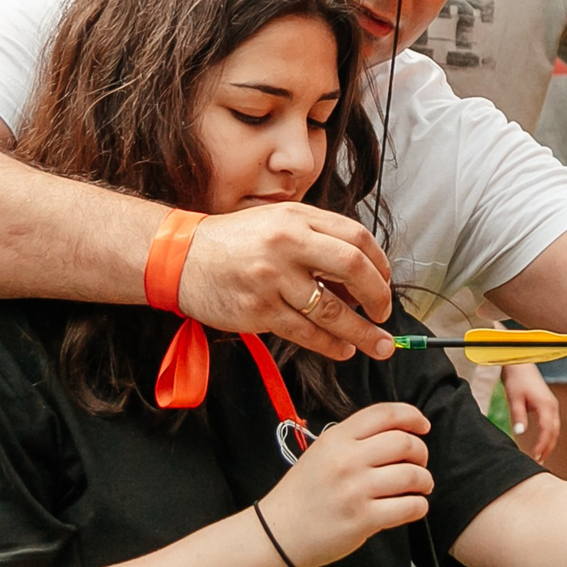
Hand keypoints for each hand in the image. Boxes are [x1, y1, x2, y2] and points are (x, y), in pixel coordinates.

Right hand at [177, 204, 393, 360]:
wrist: (180, 257)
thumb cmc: (232, 241)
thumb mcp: (276, 221)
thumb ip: (316, 238)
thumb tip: (360, 273)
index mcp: (297, 218)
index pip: (356, 238)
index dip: (380, 264)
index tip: (386, 282)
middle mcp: (288, 244)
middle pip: (352, 268)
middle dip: (378, 296)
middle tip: (385, 313)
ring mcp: (273, 279)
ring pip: (331, 310)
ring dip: (362, 331)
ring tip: (378, 343)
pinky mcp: (259, 310)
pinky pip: (305, 333)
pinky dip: (330, 344)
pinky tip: (343, 348)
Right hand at [258, 401, 433, 566]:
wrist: (277, 533)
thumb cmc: (303, 493)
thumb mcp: (321, 453)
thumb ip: (355, 440)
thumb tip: (400, 434)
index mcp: (336, 438)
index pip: (385, 414)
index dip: (412, 416)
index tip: (423, 425)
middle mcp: (347, 460)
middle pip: (404, 442)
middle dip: (421, 452)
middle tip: (420, 463)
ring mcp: (355, 490)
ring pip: (412, 475)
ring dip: (424, 481)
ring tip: (420, 487)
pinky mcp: (363, 519)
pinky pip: (409, 507)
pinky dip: (418, 506)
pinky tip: (412, 506)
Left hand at [500, 359, 561, 459]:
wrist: (520, 364)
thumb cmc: (516, 380)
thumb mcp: (514, 398)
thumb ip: (518, 416)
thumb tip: (520, 433)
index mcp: (546, 405)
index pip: (547, 431)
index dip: (542, 445)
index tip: (535, 457)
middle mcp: (553, 406)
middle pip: (554, 432)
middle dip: (547, 448)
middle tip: (538, 461)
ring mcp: (553, 405)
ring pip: (555, 429)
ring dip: (549, 443)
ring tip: (540, 456)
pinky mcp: (549, 405)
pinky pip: (553, 424)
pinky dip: (549, 435)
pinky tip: (541, 443)